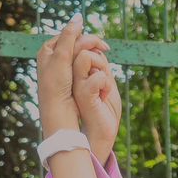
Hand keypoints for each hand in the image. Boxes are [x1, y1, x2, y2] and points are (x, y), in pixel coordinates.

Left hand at [36, 16, 95, 137]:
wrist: (57, 111)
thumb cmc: (56, 84)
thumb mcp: (62, 56)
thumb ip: (69, 35)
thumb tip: (78, 16)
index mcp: (47, 49)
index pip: (70, 35)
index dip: (86, 37)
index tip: (102, 44)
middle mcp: (52, 58)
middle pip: (75, 44)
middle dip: (90, 46)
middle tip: (106, 50)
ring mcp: (60, 69)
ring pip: (80, 56)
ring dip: (92, 56)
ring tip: (104, 60)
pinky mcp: (68, 80)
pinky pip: (82, 67)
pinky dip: (91, 67)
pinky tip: (100, 70)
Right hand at [73, 50, 120, 165]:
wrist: (104, 133)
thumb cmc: (105, 109)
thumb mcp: (104, 81)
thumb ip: (99, 66)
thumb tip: (99, 49)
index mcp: (74, 73)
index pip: (79, 46)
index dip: (93, 45)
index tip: (104, 53)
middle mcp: (71, 77)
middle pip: (80, 47)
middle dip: (98, 51)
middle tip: (106, 69)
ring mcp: (75, 85)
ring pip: (86, 56)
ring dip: (102, 66)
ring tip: (105, 85)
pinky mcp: (83, 94)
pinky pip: (97, 75)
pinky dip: (106, 83)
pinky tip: (105, 95)